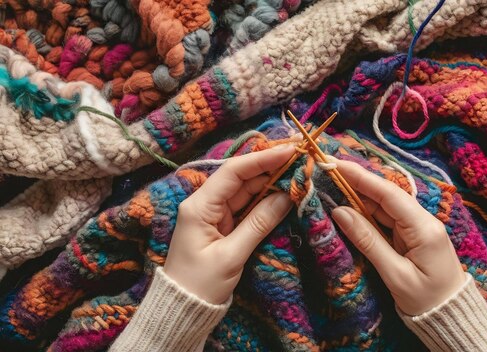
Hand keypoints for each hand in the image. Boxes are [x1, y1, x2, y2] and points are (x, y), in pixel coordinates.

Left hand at [164, 145, 294, 303]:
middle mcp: (205, 204)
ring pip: (247, 190)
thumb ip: (259, 223)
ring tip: (298, 170)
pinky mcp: (223, 226)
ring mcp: (214, 214)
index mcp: (199, 206)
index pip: (234, 172)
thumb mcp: (231, 256)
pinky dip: (266, 198)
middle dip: (271, 166)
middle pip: (242, 177)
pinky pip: (247, 206)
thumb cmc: (200, 284)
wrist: (181, 309)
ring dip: (272, 180)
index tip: (290, 151)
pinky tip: (285, 191)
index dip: (263, 158)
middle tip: (300, 156)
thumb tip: (287, 196)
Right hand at [329, 158, 465, 315]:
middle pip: (385, 196)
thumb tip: (340, 212)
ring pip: (384, 206)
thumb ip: (368, 241)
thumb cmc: (426, 300)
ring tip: (331, 184)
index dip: (361, 177)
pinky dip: (366, 212)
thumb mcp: (394, 274)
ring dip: (358, 196)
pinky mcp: (413, 236)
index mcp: (423, 228)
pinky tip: (349, 206)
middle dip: (356, 182)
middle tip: (327, 170)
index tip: (336, 163)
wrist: (452, 317)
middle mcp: (423, 221)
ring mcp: (418, 227)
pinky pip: (386, 219)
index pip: (388, 194)